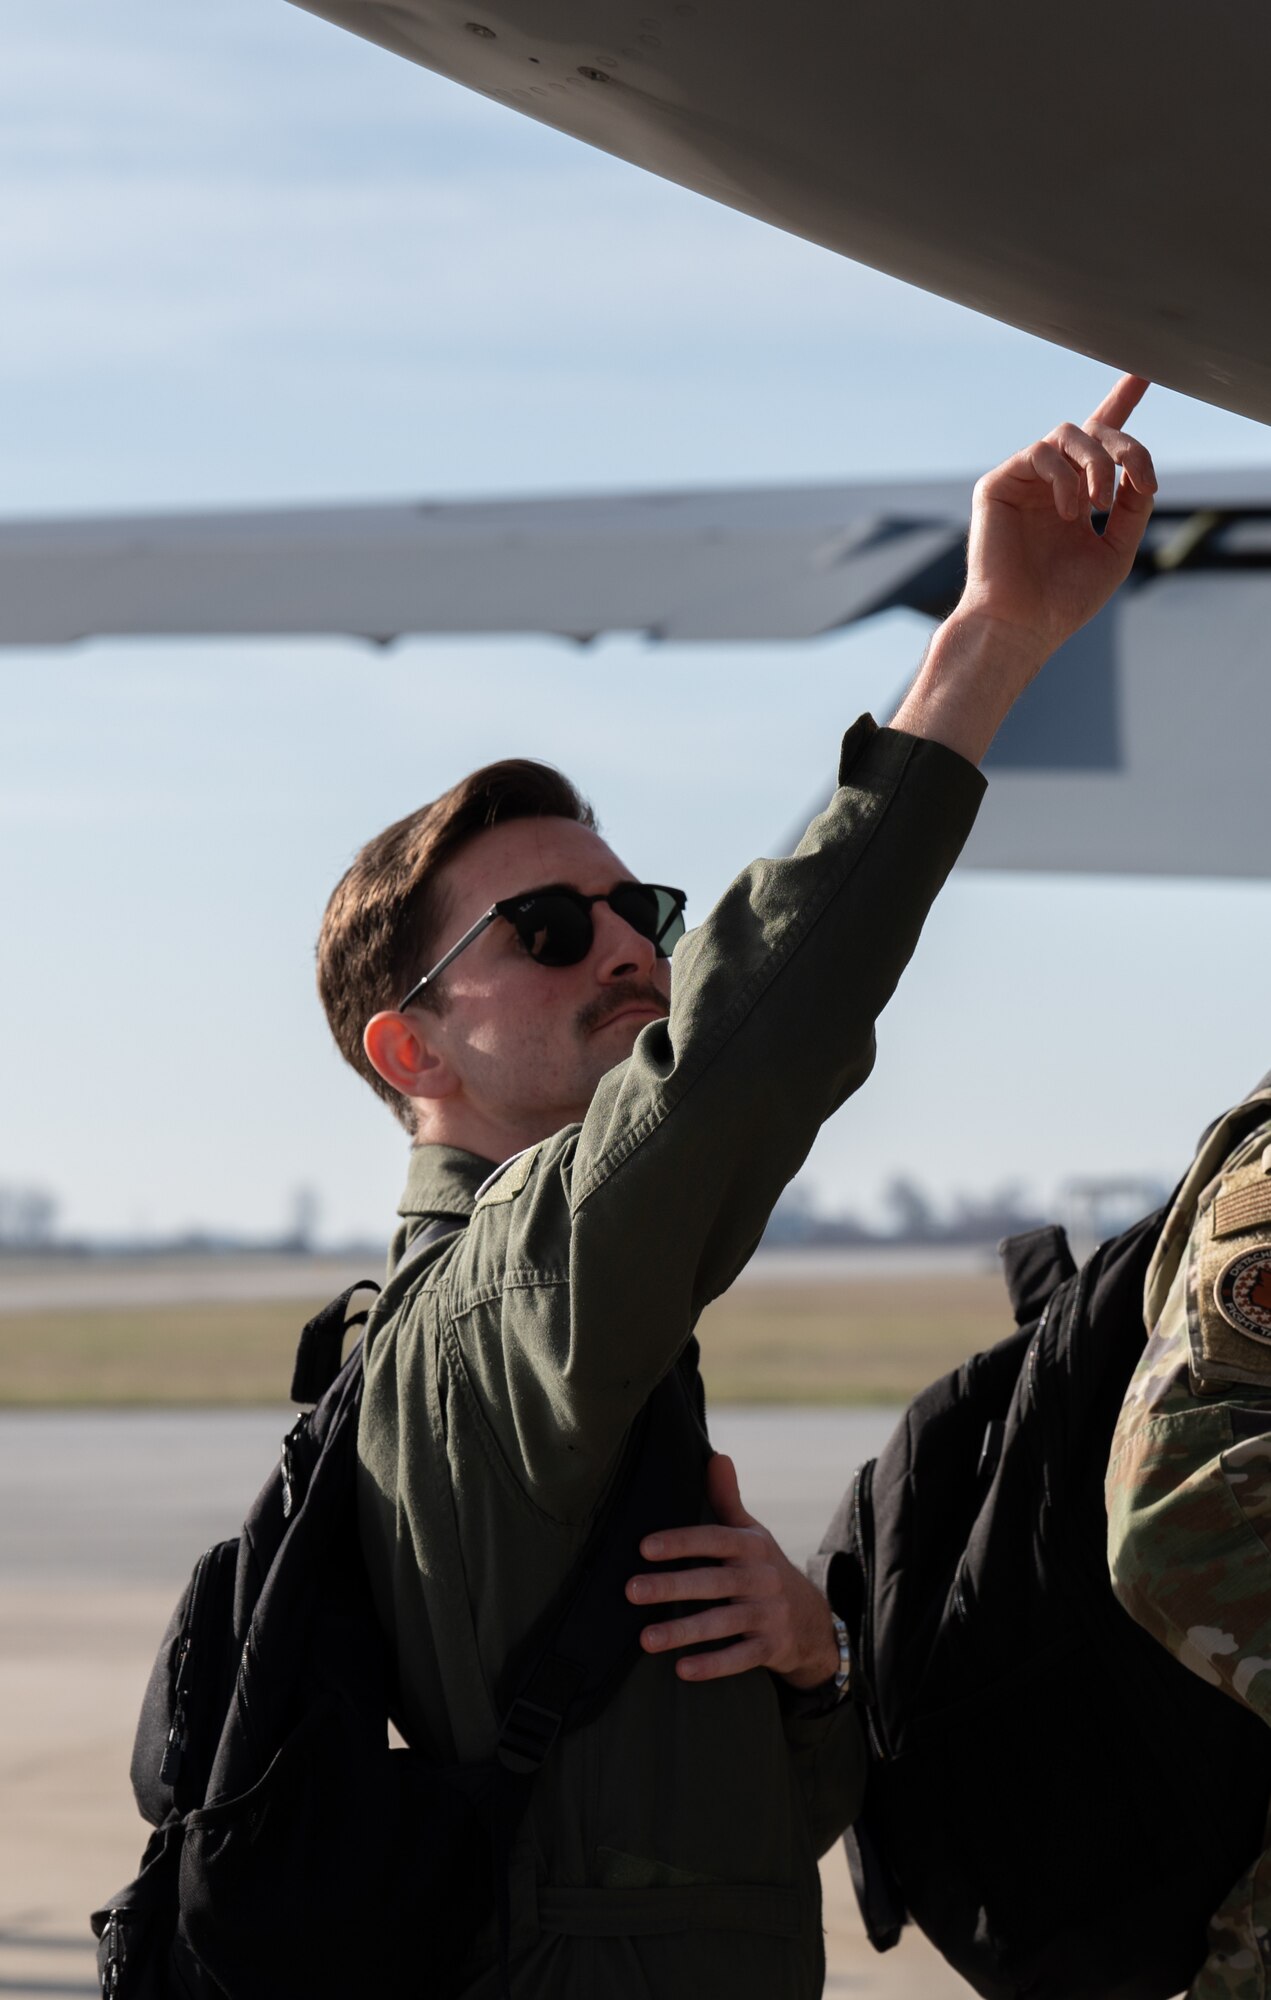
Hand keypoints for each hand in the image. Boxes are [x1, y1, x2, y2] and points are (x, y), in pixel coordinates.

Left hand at [625, 1453, 840, 1689]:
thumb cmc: (766, 1570)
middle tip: (630, 1591)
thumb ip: (728, 1499)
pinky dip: (713, 1665)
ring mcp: (768, 1614)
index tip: (644, 1547)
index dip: (680, 1542)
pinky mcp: (772, 1648)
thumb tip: (716, 1456)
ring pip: (722, 1623)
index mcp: (752, 1546)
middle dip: (671, 1587)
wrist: (813, 1620)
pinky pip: (740, 1658)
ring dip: (683, 1632)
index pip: (713, 1539)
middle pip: (712, 1582)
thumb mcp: (752, 1534)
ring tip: (645, 1639)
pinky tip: (682, 1669)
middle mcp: (761, 1578)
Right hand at [891, 374, 1156, 764]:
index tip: (1143, 372)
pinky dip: (1064, 477)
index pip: (1101, 440)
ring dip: (1097, 463)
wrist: (1021, 625)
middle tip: (1138, 481)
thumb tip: (1139, 469)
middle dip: (1125, 447)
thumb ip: (1132, 506)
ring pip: (1067, 435)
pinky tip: (1070, 511)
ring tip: (1100, 503)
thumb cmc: (1064, 599)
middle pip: (1093, 432)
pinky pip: (1039, 454)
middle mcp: (1050, 483)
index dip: (1121, 402)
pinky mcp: (997, 484)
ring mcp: (1023, 482)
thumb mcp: (1116, 549)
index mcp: (1076, 496)